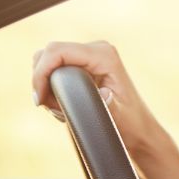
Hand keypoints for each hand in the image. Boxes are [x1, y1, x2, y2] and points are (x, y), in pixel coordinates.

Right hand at [32, 41, 160, 151]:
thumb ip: (109, 105)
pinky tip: (62, 106)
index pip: (56, 51)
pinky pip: (55, 68)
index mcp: (104, 55)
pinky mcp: (83, 64)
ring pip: (48, 62)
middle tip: (50, 108)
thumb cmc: (130, 123)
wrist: (138, 128)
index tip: (39, 100)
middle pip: (47, 54)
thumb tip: (104, 94)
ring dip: (46, 86)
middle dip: (42, 82)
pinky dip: (50, 87)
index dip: (40, 73)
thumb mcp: (119, 116)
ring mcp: (89, 55)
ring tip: (59, 109)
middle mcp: (96, 49)